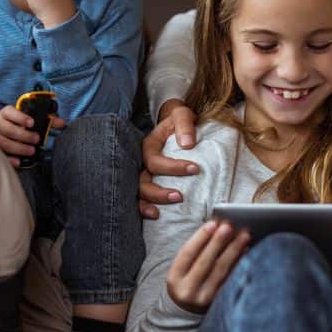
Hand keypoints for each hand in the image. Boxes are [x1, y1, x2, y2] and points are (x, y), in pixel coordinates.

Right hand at [0, 104, 66, 166]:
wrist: (1, 133)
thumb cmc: (19, 125)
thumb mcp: (31, 119)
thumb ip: (47, 120)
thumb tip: (62, 123)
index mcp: (6, 113)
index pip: (10, 112)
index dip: (21, 117)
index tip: (32, 123)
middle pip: (7, 129)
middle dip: (23, 135)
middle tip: (36, 140)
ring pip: (3, 143)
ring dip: (18, 148)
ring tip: (31, 151)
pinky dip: (9, 159)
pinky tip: (19, 161)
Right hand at [138, 101, 198, 218]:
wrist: (176, 125)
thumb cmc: (179, 121)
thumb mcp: (182, 115)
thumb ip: (184, 125)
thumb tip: (188, 144)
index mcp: (148, 146)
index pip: (154, 161)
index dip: (173, 167)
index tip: (194, 169)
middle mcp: (141, 162)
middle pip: (141, 181)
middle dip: (158, 192)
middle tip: (179, 197)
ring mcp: (143, 175)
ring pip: (137, 193)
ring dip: (147, 204)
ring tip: (159, 213)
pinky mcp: (148, 184)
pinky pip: (141, 199)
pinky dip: (143, 209)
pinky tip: (154, 216)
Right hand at [166, 220, 249, 312]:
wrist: (185, 312)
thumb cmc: (185, 282)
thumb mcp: (181, 269)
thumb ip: (195, 251)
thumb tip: (216, 228)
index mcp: (175, 278)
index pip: (187, 253)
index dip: (200, 237)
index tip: (213, 223)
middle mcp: (188, 289)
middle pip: (205, 262)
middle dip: (218, 242)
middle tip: (229, 227)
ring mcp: (204, 298)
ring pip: (221, 271)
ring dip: (234, 251)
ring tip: (243, 236)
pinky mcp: (219, 301)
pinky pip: (231, 279)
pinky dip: (239, 264)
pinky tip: (245, 252)